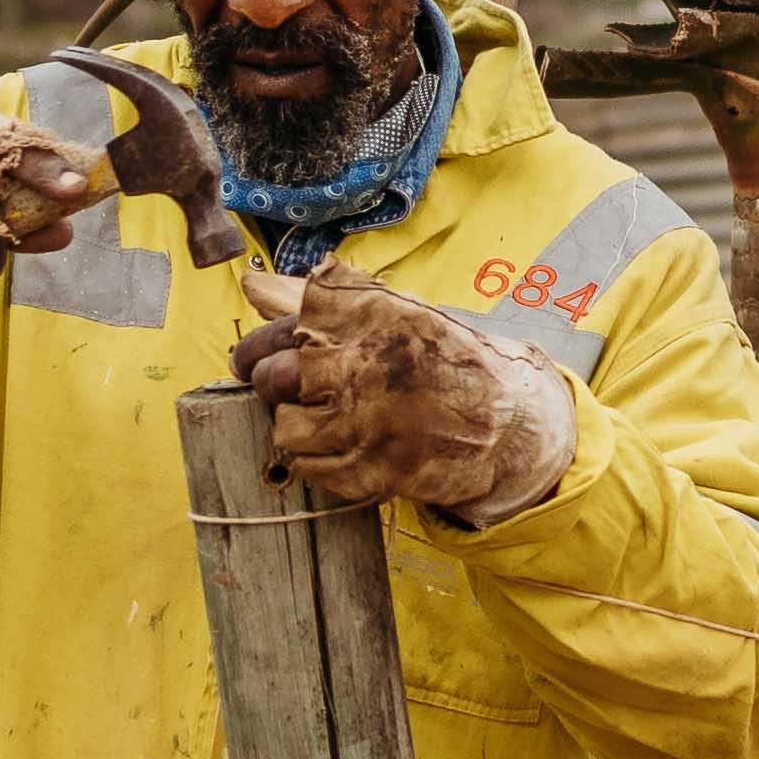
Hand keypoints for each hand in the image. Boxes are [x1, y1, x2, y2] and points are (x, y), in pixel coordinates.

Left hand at [231, 265, 570, 516]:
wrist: (507, 421)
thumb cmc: (441, 359)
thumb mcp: (392, 313)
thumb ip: (318, 299)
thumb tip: (250, 287)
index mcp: (367, 317)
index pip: (280, 323)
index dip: (268, 340)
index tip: (285, 347)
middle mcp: (364, 366)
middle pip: (271, 375)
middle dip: (269, 380)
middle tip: (290, 385)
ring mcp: (367, 424)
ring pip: (286, 427)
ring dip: (296, 424)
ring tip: (324, 417)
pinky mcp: (373, 472)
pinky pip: (309, 469)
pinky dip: (315, 460)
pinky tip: (339, 446)